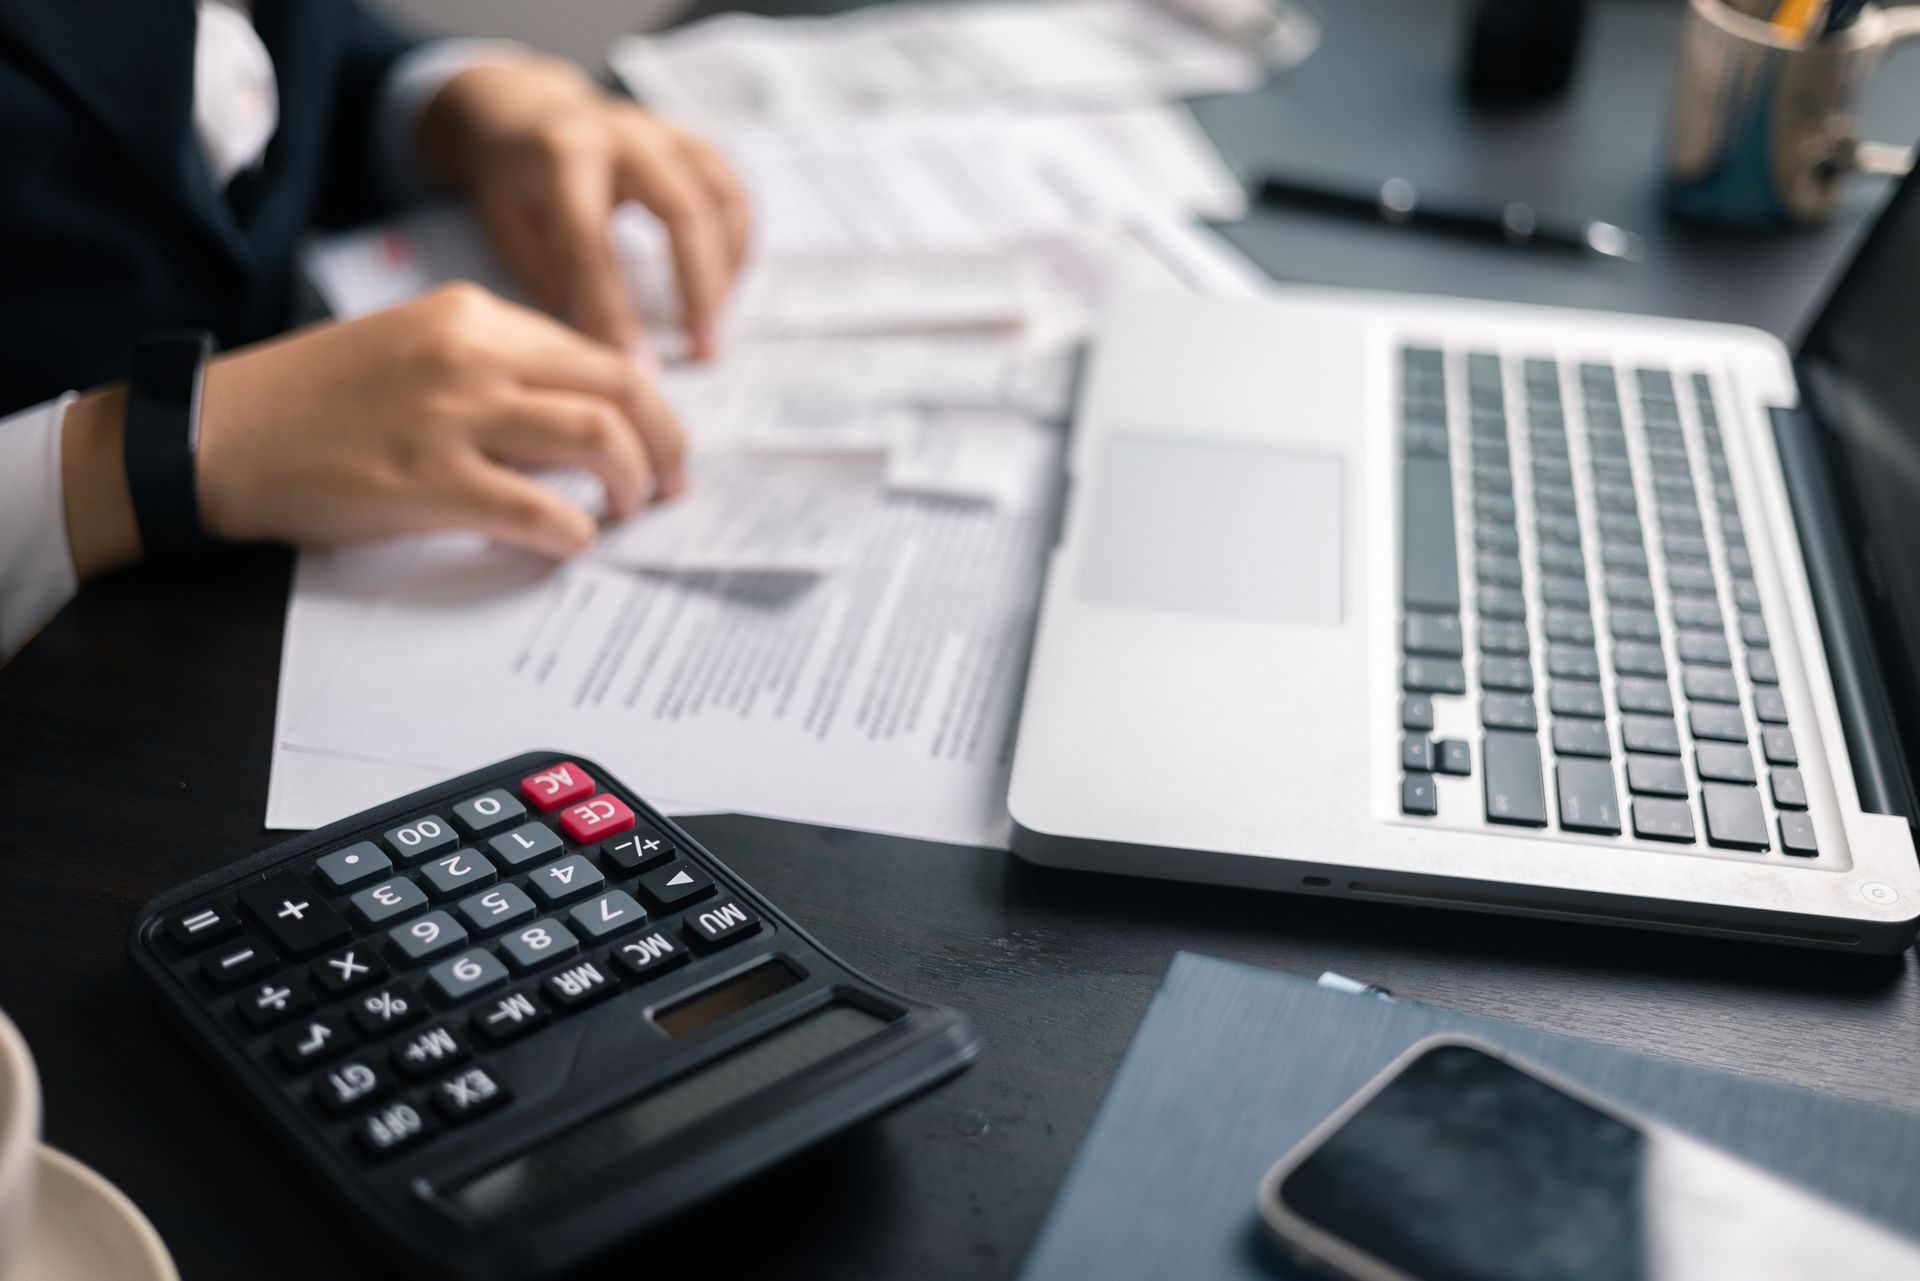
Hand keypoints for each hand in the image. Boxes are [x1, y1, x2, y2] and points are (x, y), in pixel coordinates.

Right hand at [48, 286, 680, 572]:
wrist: (215, 433)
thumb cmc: (310, 401)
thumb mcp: (412, 350)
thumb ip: (492, 370)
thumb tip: (576, 422)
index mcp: (471, 315)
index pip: (594, 351)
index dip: (643, 403)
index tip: (658, 441)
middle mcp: (472, 354)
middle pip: (620, 387)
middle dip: (666, 442)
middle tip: (672, 484)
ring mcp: (453, 416)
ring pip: (597, 438)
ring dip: (633, 485)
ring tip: (629, 514)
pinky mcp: (431, 481)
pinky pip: (540, 508)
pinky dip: (574, 530)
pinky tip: (571, 542)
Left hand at [419, 54, 750, 360]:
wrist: (527, 110)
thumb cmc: (517, 180)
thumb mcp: (509, 227)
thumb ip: (553, 280)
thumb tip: (606, 343)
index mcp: (564, 156)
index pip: (596, 242)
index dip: (615, 308)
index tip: (633, 363)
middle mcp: (623, 134)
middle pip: (682, 212)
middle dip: (698, 290)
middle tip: (702, 350)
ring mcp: (665, 131)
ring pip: (720, 198)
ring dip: (726, 269)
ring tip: (714, 321)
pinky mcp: (692, 138)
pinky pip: (734, 189)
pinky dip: (738, 241)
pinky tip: (726, 282)